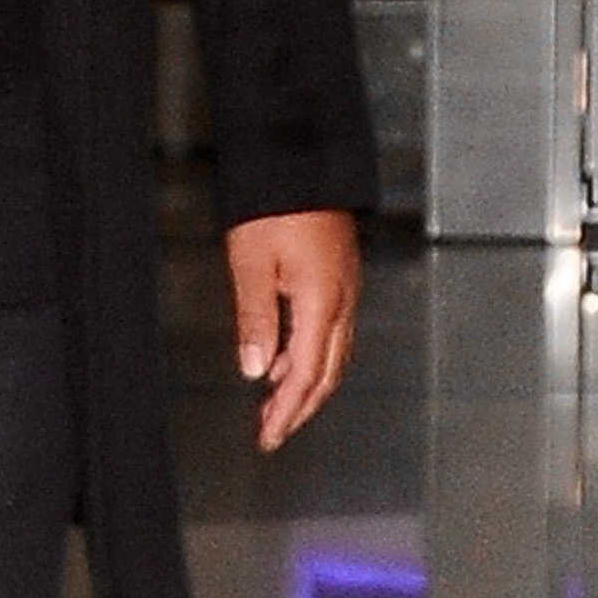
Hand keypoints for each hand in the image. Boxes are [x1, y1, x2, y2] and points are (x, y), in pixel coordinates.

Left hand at [224, 207, 360, 451]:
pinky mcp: (340, 277)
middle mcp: (342, 302)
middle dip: (301, 407)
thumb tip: (255, 370)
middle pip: (328, 372)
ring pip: (334, 354)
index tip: (268, 436)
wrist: (299, 162)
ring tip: (275, 403)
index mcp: (322, 303)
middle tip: (273, 431)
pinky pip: (332, 331)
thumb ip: (255, 319)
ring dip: (307, 383)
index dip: (288, 410)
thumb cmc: (273, 205)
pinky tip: (285, 356)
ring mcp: (346, 290)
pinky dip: (311, 354)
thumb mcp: (251, 262)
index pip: (307, 375)